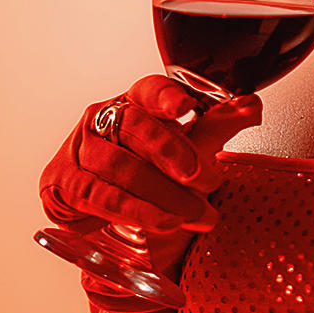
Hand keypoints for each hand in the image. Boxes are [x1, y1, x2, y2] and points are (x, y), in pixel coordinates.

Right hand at [38, 75, 260, 275]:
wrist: (103, 209)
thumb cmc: (145, 169)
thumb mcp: (186, 147)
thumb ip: (218, 126)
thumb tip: (251, 106)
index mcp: (132, 103)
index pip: (147, 90)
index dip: (165, 97)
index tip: (185, 108)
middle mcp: (102, 120)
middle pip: (133, 125)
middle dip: (172, 152)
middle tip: (205, 178)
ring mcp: (79, 149)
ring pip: (120, 166)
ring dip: (161, 194)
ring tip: (194, 214)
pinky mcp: (62, 182)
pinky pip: (97, 195)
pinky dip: (131, 210)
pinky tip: (159, 222)